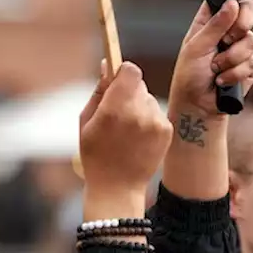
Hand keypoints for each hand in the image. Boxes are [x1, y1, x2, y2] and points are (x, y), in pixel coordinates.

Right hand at [79, 62, 173, 214]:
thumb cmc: (95, 154)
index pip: (131, 70)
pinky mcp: (166, 130)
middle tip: (118, 110)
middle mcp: (138, 112)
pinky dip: (148, 120)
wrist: (117, 187)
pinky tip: (138, 138)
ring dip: (139, 107)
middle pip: (138, 84)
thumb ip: (99, 91)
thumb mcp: (86, 121)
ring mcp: (155, 122)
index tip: (116, 79)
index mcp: (115, 109)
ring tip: (127, 130)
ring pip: (148, 99)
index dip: (123, 71)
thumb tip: (107, 64)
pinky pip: (156, 113)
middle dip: (128, 91)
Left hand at [168, 0, 252, 119]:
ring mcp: (240, 47)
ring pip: (252, 40)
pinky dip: (237, 72)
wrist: (198, 106)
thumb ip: (215, 25)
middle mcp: (227, 30)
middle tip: (228, 39)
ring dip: (233, 58)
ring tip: (216, 69)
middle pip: (249, 11)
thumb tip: (232, 3)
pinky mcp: (250, 65)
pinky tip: (223, 80)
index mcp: (210, 20)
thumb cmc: (189, 76)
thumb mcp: (196, 47)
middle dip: (241, 25)